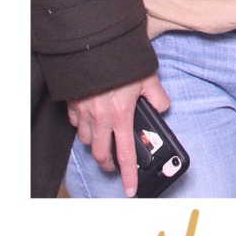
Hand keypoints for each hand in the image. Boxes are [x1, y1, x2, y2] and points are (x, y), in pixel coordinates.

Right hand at [67, 74, 169, 197]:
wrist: (97, 46)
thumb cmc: (123, 62)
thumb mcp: (149, 78)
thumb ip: (158, 97)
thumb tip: (161, 108)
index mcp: (122, 115)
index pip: (126, 154)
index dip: (128, 175)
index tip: (130, 189)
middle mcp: (100, 118)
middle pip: (101, 154)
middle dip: (108, 163)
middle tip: (115, 164)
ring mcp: (84, 112)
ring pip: (87, 141)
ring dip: (96, 144)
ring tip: (106, 138)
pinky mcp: (73, 104)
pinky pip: (76, 125)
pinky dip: (84, 127)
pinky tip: (93, 120)